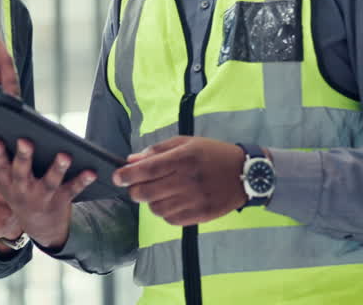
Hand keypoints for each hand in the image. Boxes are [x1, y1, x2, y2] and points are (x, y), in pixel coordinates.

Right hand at [0, 138, 94, 249]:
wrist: (39, 228)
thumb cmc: (22, 193)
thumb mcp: (8, 182)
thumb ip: (5, 161)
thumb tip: (7, 129)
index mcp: (7, 182)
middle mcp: (22, 190)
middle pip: (22, 172)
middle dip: (23, 157)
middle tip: (25, 141)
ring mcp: (42, 197)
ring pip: (50, 182)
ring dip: (57, 168)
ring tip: (65, 155)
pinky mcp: (61, 200)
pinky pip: (72, 190)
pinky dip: (82, 181)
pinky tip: (91, 171)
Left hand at [112, 136, 246, 226]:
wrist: (245, 173)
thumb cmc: (212, 154)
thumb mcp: (186, 143)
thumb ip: (157, 150)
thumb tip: (131, 160)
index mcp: (184, 158)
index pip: (148, 169)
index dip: (127, 175)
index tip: (117, 177)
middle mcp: (188, 180)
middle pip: (147, 192)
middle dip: (134, 191)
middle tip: (135, 187)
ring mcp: (195, 199)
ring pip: (156, 209)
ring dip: (151, 202)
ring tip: (158, 193)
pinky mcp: (201, 214)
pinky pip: (171, 220)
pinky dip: (165, 213)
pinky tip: (172, 202)